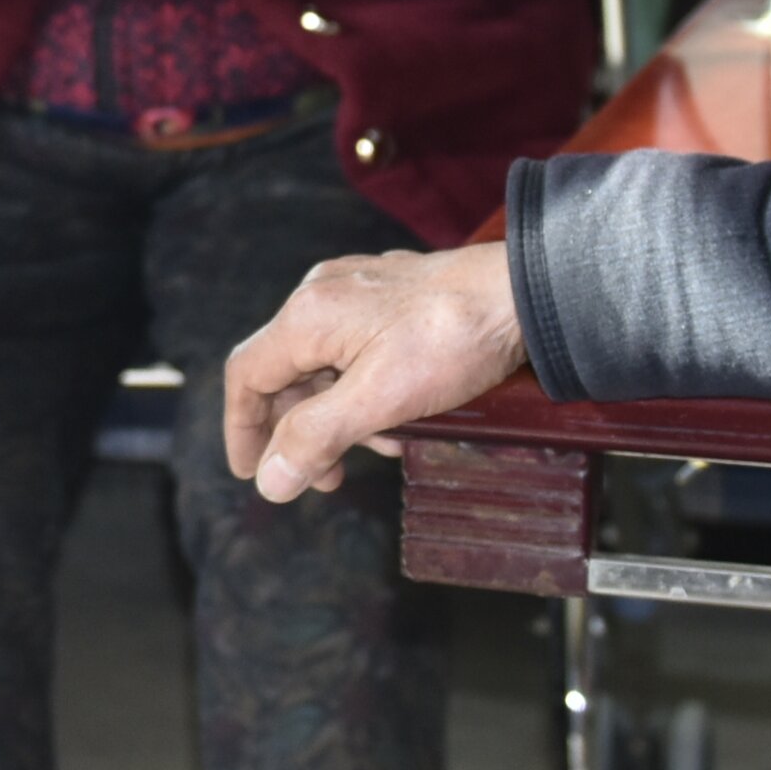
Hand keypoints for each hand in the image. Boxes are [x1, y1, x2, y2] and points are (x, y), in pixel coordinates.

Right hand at [222, 243, 527, 500]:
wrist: (526, 292)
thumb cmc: (455, 339)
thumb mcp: (381, 398)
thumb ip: (318, 436)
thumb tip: (269, 480)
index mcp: (309, 317)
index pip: (247, 376)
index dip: (243, 429)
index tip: (253, 471)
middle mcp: (324, 294)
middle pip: (286, 372)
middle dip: (302, 431)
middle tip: (325, 478)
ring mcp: (359, 289)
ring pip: (325, 362)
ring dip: (341, 415)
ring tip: (380, 449)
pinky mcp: (393, 293)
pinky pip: (357, 347)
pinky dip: (366, 389)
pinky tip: (402, 416)